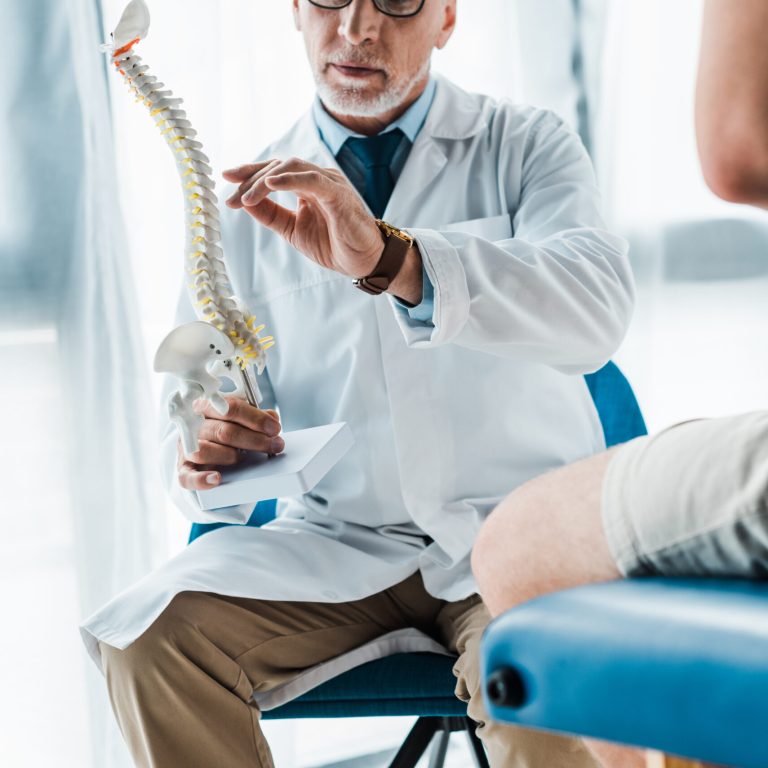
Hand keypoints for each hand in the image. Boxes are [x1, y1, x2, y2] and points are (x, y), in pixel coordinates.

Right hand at [176, 396, 283, 490]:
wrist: (205, 444)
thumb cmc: (225, 426)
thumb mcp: (240, 417)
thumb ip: (256, 416)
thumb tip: (271, 418)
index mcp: (206, 406)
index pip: (230, 408)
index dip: (255, 418)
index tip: (274, 428)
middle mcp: (193, 425)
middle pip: (223, 431)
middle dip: (254, 440)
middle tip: (275, 445)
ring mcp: (185, 447)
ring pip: (204, 451)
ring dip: (230, 455)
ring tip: (244, 458)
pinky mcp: (183, 468)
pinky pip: (186, 477)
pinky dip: (201, 479)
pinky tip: (217, 479)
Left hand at [223, 158, 383, 277]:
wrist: (365, 262)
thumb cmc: (335, 244)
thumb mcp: (293, 230)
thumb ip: (271, 215)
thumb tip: (244, 202)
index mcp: (307, 185)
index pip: (273, 171)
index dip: (248, 174)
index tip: (226, 180)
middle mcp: (317, 178)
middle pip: (278, 166)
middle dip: (250, 179)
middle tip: (232, 198)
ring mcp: (329, 183)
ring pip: (291, 168)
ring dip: (264, 181)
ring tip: (246, 198)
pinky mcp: (338, 194)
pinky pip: (312, 180)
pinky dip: (290, 178)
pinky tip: (271, 184)